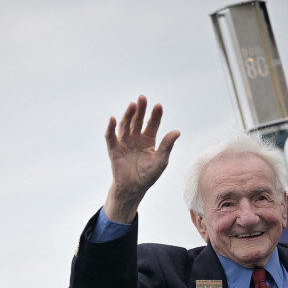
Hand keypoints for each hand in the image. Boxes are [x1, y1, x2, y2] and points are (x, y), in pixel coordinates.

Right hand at [102, 95, 179, 222]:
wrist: (133, 188)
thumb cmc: (148, 175)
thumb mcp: (161, 161)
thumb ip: (167, 146)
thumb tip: (177, 131)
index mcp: (148, 139)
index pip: (152, 123)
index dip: (155, 115)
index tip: (158, 106)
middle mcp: (136, 138)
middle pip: (138, 120)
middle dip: (140, 109)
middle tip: (143, 98)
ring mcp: (124, 142)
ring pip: (125, 125)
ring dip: (128, 115)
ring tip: (132, 106)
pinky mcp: (114, 149)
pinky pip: (111, 137)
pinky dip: (111, 128)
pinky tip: (113, 119)